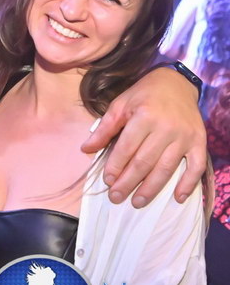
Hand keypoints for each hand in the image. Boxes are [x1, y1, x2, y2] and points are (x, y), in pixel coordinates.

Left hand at [82, 67, 205, 206]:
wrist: (176, 83)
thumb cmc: (143, 95)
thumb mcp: (120, 105)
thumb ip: (104, 129)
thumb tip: (85, 149)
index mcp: (144, 116)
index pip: (127, 148)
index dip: (115, 166)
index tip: (107, 181)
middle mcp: (166, 128)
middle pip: (144, 162)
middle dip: (128, 182)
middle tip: (116, 197)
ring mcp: (184, 136)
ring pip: (166, 168)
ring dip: (151, 189)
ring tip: (137, 202)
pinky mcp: (199, 141)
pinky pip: (196, 166)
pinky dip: (188, 184)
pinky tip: (178, 198)